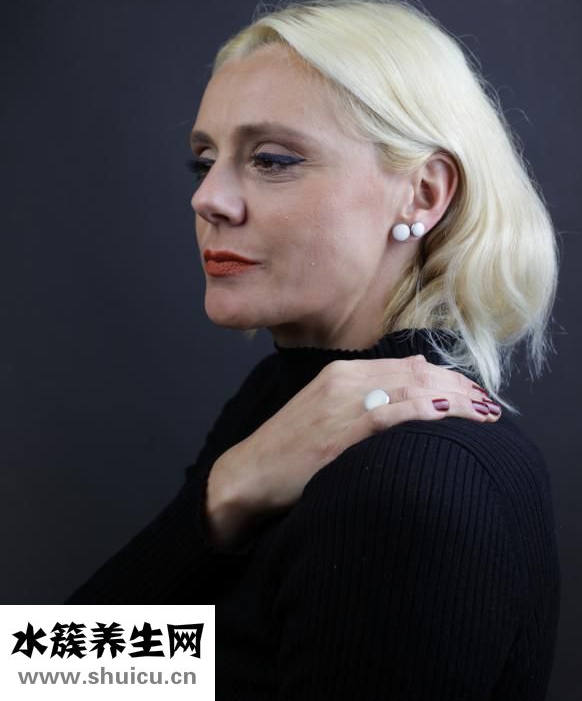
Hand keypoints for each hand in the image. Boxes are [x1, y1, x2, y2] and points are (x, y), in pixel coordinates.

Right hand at [225, 354, 500, 515]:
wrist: (248, 474)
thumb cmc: (290, 450)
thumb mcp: (326, 410)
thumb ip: (366, 395)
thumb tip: (413, 378)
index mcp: (342, 372)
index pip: (407, 366)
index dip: (446, 377)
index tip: (473, 391)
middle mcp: (344, 381)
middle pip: (415, 375)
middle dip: (458, 388)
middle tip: (488, 403)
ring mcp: (340, 404)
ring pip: (408, 390)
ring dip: (452, 400)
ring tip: (483, 412)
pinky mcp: (337, 431)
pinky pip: (387, 414)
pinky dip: (419, 411)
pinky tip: (445, 414)